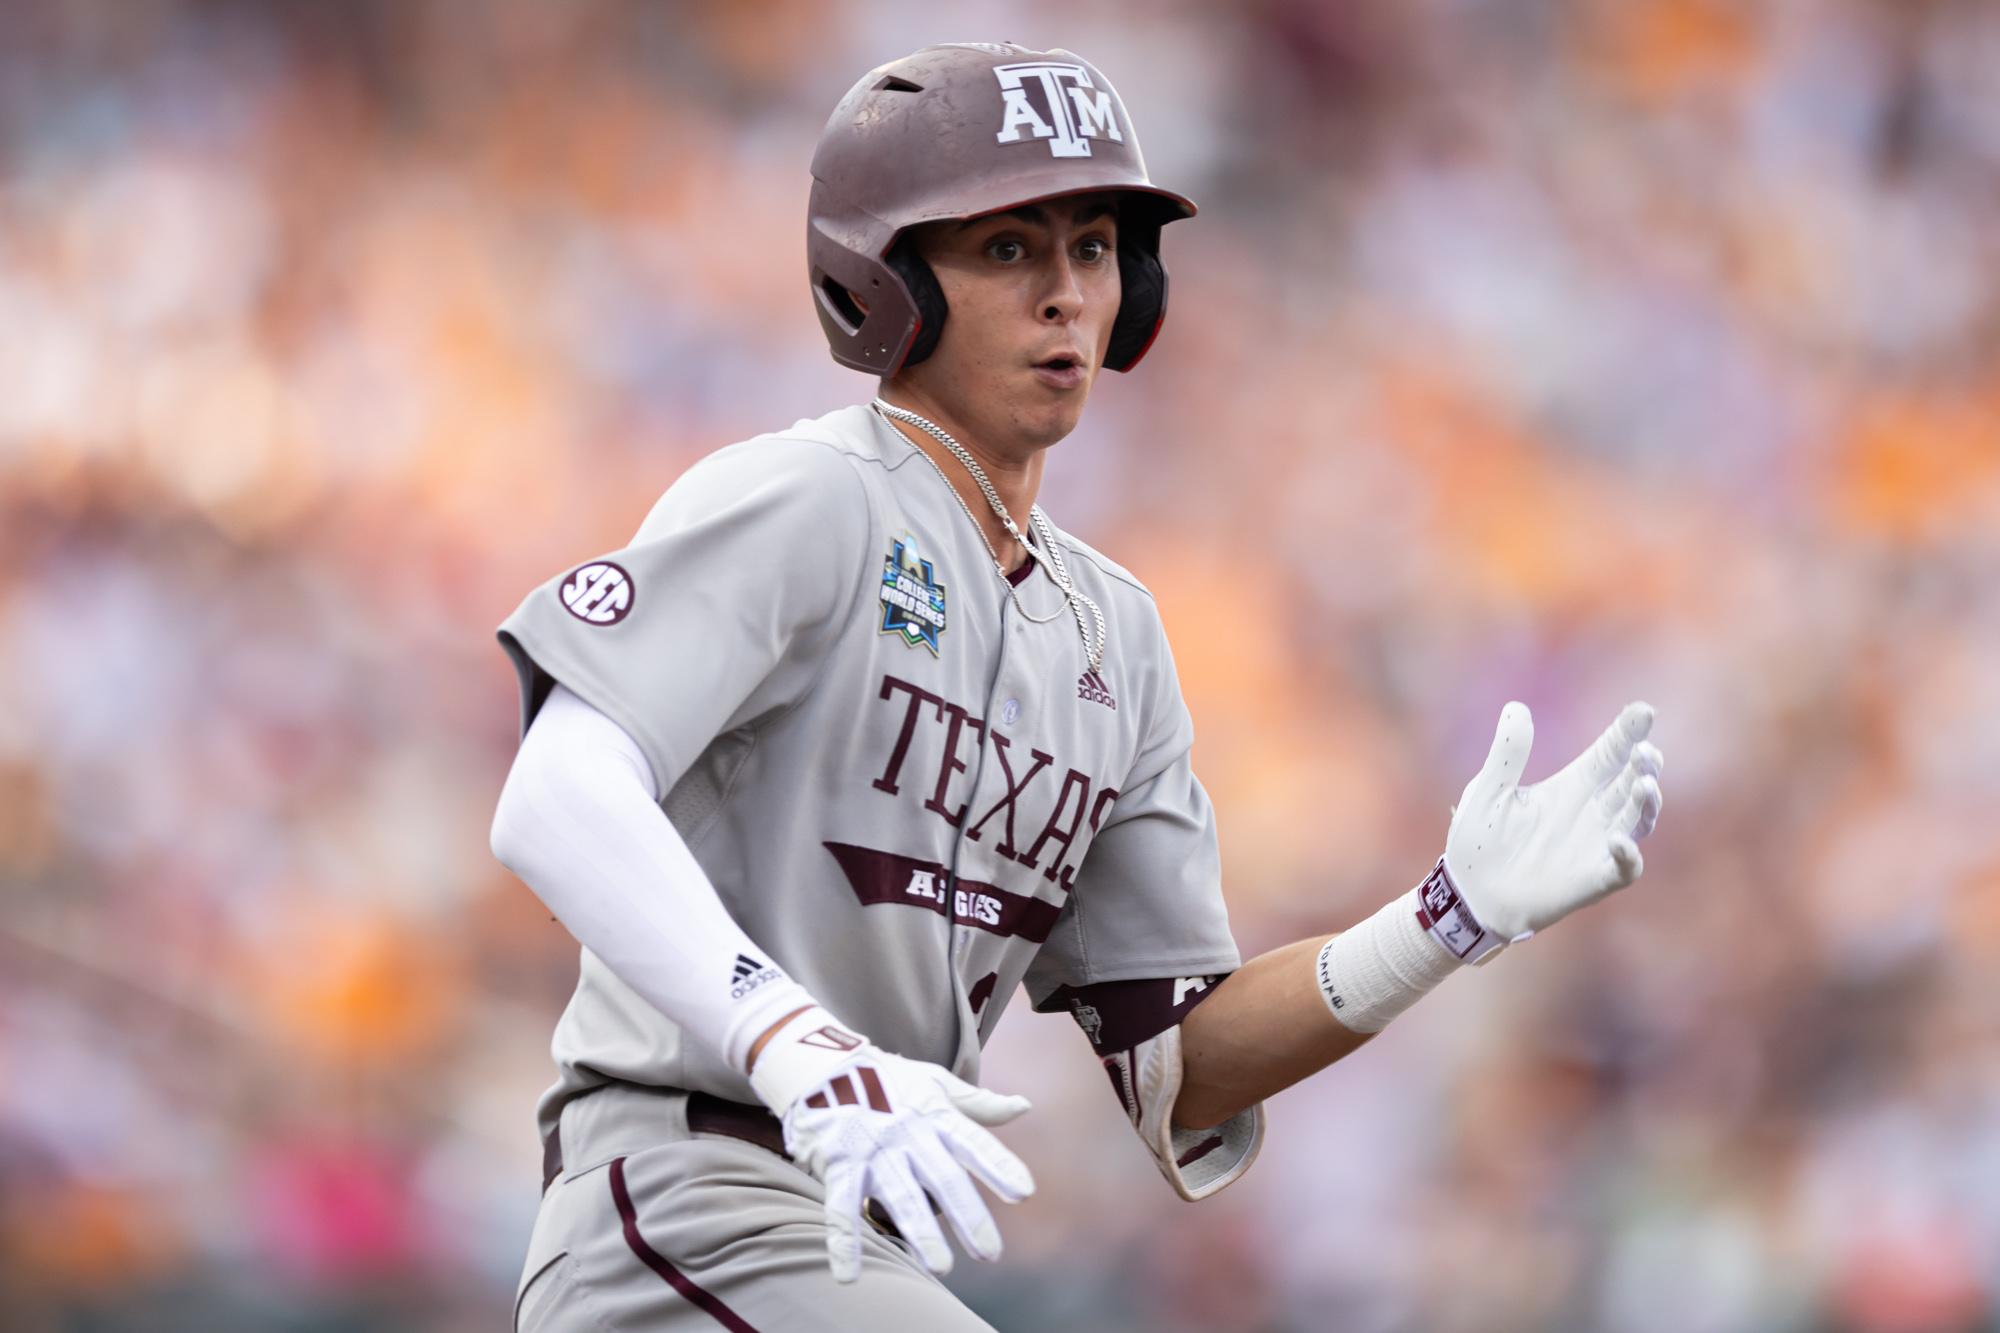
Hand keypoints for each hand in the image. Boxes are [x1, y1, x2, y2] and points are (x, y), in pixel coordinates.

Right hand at [748, 1009, 1034, 1282]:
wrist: (822, 1065)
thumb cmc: (889, 1080)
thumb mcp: (934, 1083)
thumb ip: (977, 1103)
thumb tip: (1024, 1106)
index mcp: (935, 1114)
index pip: (973, 1141)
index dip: (998, 1165)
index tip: (1024, 1192)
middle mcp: (908, 1133)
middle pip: (943, 1176)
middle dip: (967, 1214)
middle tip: (990, 1252)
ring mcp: (872, 1149)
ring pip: (899, 1195)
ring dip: (919, 1232)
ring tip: (940, 1267)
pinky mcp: (838, 1163)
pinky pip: (840, 1207)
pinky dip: (843, 1242)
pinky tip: (849, 1275)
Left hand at [1446, 701, 1662, 941]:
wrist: (1467, 895)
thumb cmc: (1478, 842)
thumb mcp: (1489, 790)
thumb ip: (1507, 752)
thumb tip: (1517, 707)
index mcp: (1569, 788)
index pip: (1608, 754)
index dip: (1627, 732)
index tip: (1644, 710)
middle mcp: (1590, 814)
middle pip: (1631, 783)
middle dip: (1644, 765)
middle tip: (1646, 751)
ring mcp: (1596, 847)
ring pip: (1638, 820)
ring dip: (1646, 803)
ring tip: (1644, 784)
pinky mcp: (1593, 880)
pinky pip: (1625, 868)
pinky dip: (1629, 854)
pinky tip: (1618, 839)